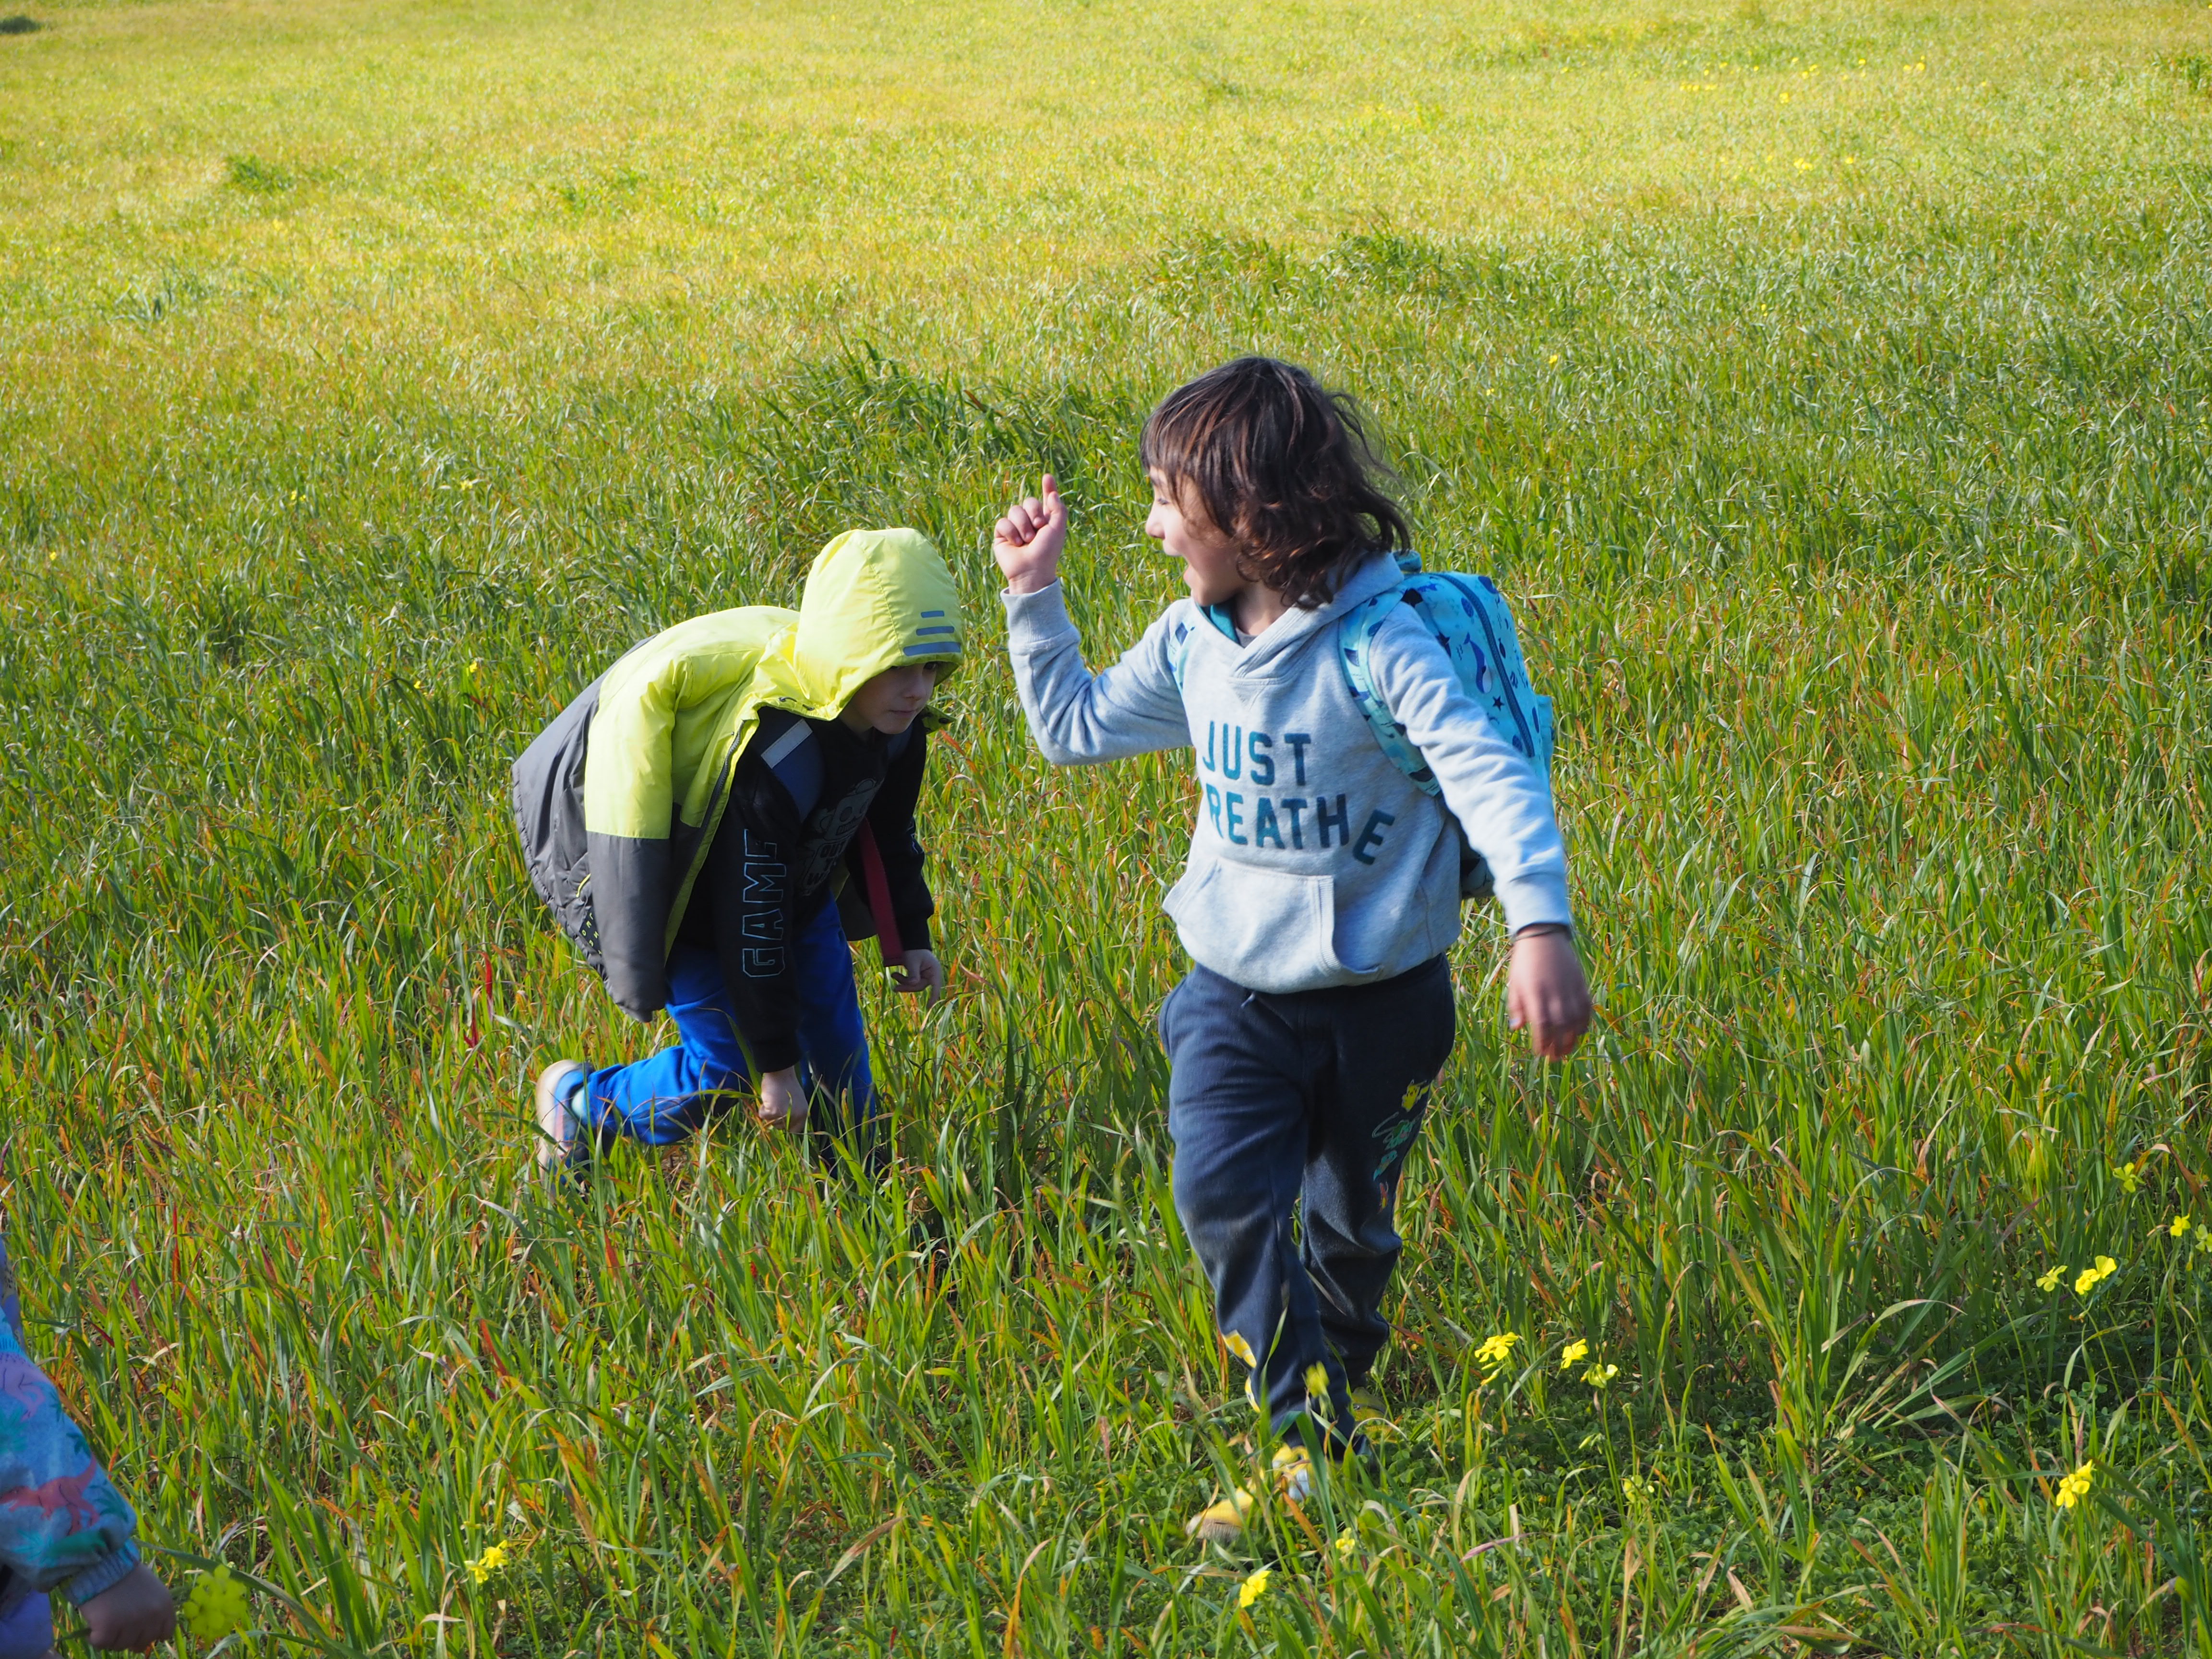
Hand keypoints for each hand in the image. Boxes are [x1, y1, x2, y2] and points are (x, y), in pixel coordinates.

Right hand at [80, 1563, 175, 1651]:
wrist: (104, 1564)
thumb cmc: (126, 1575)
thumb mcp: (151, 1590)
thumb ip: (153, 1610)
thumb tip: (147, 1635)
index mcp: (165, 1606)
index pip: (165, 1633)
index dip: (150, 1634)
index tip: (139, 1630)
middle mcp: (152, 1616)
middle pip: (142, 1643)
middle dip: (130, 1637)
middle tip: (119, 1623)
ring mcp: (131, 1623)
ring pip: (121, 1646)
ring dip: (112, 1637)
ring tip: (107, 1617)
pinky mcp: (108, 1628)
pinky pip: (102, 1644)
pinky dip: (95, 1637)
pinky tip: (95, 1623)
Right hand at [757, 1067, 807, 1131]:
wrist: (780, 1072)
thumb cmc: (787, 1084)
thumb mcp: (796, 1101)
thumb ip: (793, 1113)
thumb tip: (784, 1125)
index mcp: (803, 1113)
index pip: (795, 1130)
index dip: (786, 1126)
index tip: (781, 1121)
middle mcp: (796, 1116)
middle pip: (780, 1127)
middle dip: (775, 1119)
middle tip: (775, 1105)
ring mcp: (785, 1114)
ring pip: (771, 1122)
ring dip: (768, 1113)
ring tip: (773, 1100)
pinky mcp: (774, 1111)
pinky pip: (763, 1116)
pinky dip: (762, 1108)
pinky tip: (767, 1099)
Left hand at [892, 948, 944, 1005]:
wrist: (912, 943)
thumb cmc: (914, 950)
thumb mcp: (912, 961)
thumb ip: (913, 973)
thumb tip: (913, 985)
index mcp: (934, 970)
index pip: (935, 986)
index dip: (933, 997)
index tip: (928, 1007)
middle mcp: (931, 974)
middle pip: (920, 986)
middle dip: (907, 986)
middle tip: (895, 988)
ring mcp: (925, 976)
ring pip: (914, 985)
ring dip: (904, 982)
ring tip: (893, 975)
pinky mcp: (919, 976)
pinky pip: (911, 982)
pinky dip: (903, 980)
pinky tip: (895, 975)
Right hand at [993, 474, 1067, 594]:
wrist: (1031, 571)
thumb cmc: (1047, 552)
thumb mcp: (1057, 529)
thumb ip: (1058, 509)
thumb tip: (1052, 493)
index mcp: (1045, 520)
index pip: (1045, 500)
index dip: (1047, 488)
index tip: (1047, 477)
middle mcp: (1030, 521)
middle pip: (1028, 501)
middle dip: (1034, 512)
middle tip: (1038, 527)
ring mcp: (1015, 527)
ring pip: (1014, 510)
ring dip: (1022, 525)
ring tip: (1027, 541)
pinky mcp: (1002, 534)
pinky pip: (1002, 522)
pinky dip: (1011, 532)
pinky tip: (1016, 544)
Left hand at [1506, 927, 1591, 1059]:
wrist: (1543, 937)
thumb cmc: (1524, 963)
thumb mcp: (1514, 985)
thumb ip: (1516, 1007)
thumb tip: (1518, 1028)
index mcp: (1535, 994)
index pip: (1542, 1026)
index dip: (1543, 1042)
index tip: (1540, 1052)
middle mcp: (1554, 993)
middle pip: (1560, 1027)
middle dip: (1558, 1046)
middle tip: (1554, 1058)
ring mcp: (1569, 989)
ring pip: (1575, 1020)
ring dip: (1572, 1039)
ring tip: (1567, 1050)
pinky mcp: (1580, 984)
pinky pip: (1586, 1008)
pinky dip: (1584, 1022)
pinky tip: (1580, 1032)